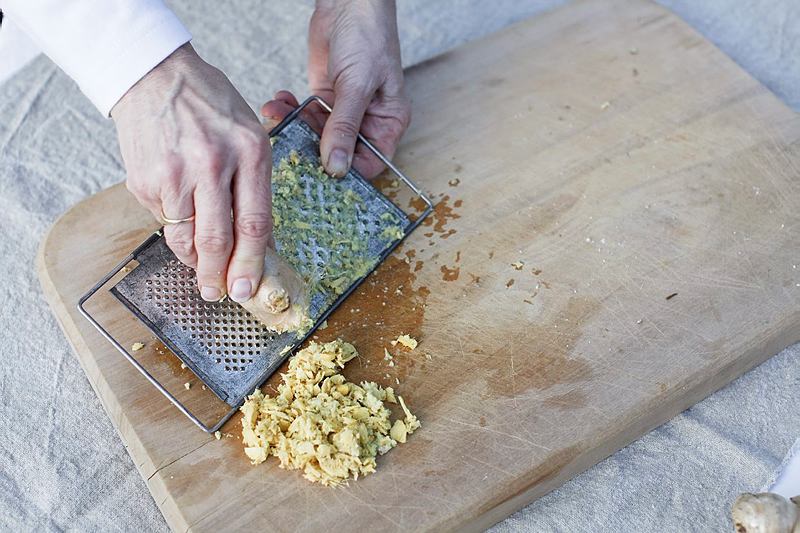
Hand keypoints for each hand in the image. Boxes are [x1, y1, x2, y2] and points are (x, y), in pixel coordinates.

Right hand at [112, 43, 271, 302]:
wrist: (155, 75)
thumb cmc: (210, 105)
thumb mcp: (250, 134)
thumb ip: (255, 186)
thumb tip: (259, 241)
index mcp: (249, 152)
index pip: (254, 223)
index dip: (251, 263)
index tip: (247, 289)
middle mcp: (212, 165)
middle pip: (217, 239)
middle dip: (219, 276)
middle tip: (219, 295)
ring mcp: (174, 174)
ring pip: (185, 238)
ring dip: (194, 261)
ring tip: (201, 269)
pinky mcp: (143, 180)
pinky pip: (163, 220)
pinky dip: (174, 228)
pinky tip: (180, 216)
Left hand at [262, 0, 409, 178]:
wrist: (348, 3)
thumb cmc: (368, 37)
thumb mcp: (356, 85)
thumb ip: (344, 128)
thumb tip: (337, 168)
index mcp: (388, 123)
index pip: (370, 164)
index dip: (347, 172)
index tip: (318, 172)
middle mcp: (367, 123)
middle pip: (340, 154)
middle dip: (311, 149)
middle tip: (287, 144)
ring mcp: (344, 113)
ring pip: (317, 137)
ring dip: (295, 128)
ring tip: (277, 113)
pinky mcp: (323, 101)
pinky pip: (305, 117)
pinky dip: (290, 112)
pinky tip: (280, 102)